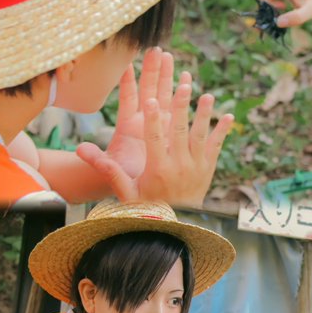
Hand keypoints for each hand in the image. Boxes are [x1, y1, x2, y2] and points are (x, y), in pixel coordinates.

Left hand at [76, 49, 176, 186]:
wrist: (138, 188)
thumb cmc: (122, 177)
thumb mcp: (111, 169)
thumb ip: (99, 161)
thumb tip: (80, 149)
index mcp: (128, 126)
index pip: (128, 98)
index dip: (127, 81)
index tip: (127, 62)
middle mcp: (143, 120)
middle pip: (148, 89)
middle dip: (152, 70)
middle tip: (155, 50)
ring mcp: (158, 122)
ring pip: (164, 95)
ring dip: (168, 77)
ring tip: (170, 57)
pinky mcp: (172, 129)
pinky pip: (179, 109)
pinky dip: (183, 95)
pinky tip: (189, 80)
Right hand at [77, 52, 233, 206]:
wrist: (175, 227)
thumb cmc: (146, 206)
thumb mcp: (126, 191)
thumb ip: (109, 170)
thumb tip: (82, 151)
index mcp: (158, 169)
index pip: (154, 140)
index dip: (152, 120)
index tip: (150, 102)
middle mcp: (179, 166)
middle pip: (179, 132)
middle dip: (181, 107)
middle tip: (183, 85)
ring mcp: (196, 166)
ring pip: (200, 136)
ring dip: (203, 114)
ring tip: (207, 95)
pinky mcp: (208, 168)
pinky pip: (216, 147)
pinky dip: (222, 132)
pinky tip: (229, 116)